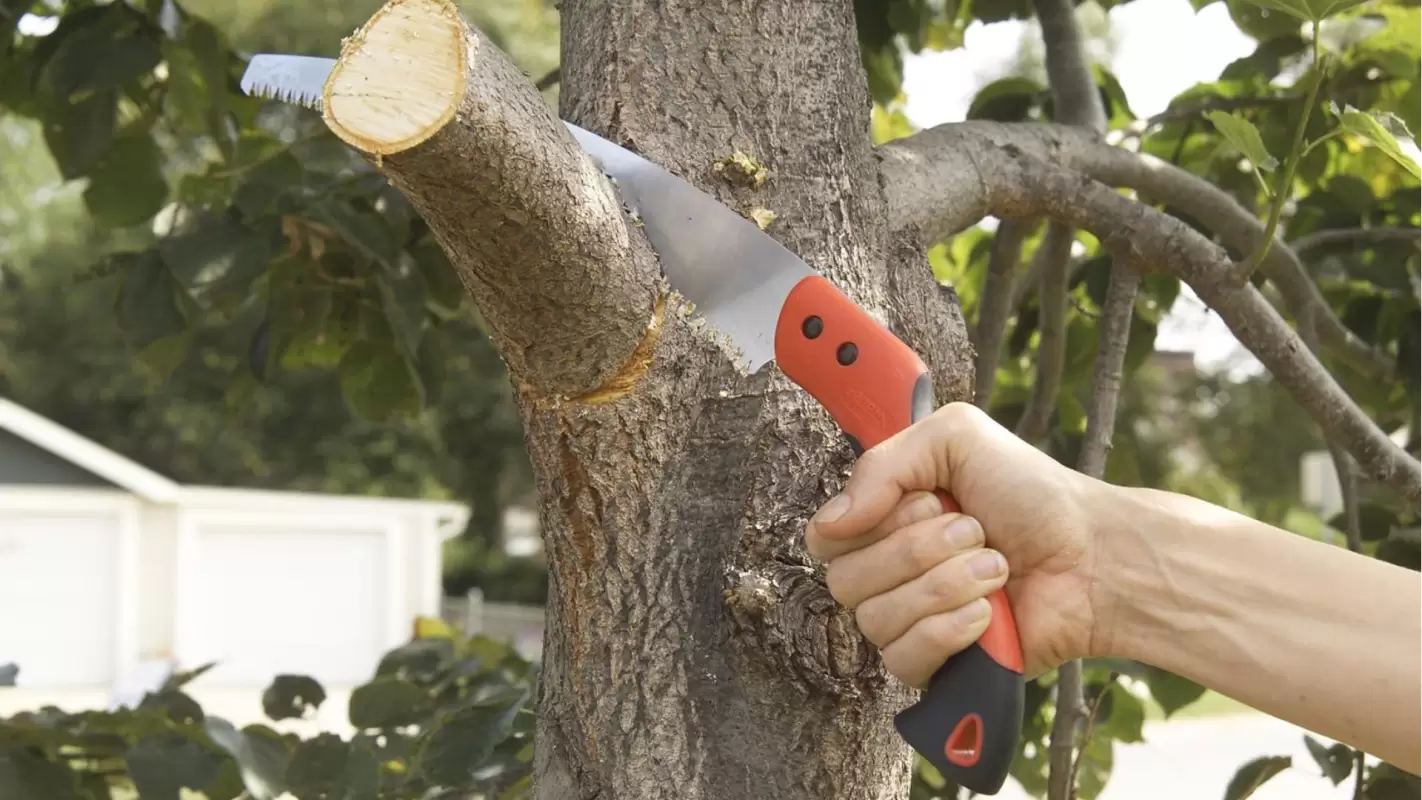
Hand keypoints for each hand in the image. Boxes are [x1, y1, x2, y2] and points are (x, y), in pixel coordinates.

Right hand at [803, 402, 1105, 685]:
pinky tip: (989, 614)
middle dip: (918, 550)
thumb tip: (831, 523)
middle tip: (974, 530)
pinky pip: (904, 659)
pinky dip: (949, 629)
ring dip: (945, 585)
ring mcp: (910, 621)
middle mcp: (888, 573)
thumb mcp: (955, 438)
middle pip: (844, 581)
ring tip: (995, 568)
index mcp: (885, 520)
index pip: (824, 537)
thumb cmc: (1031, 493)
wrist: (1094, 553)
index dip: (867, 523)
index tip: (923, 501)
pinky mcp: (937, 665)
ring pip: (875, 620)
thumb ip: (880, 465)